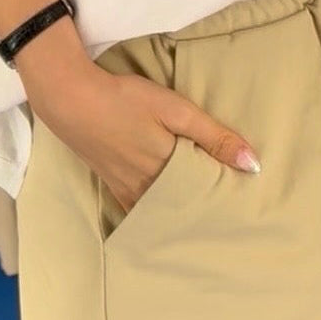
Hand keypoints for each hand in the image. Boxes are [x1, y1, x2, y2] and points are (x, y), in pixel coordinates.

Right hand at [29, 65, 260, 215]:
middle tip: (234, 220)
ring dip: (184, 215)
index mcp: (169, 170)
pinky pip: (140, 210)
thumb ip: (213, 136)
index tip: (249, 206)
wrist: (69, 99)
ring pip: (165, 212)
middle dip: (209, 212)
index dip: (228, 200)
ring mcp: (128, 190)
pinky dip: (157, 216)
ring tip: (206, 220)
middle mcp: (149, 188)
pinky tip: (166, 220)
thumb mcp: (175, 110)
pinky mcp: (113, 185)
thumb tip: (252, 164)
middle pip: (188, 208)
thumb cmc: (124, 99)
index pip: (209, 194)